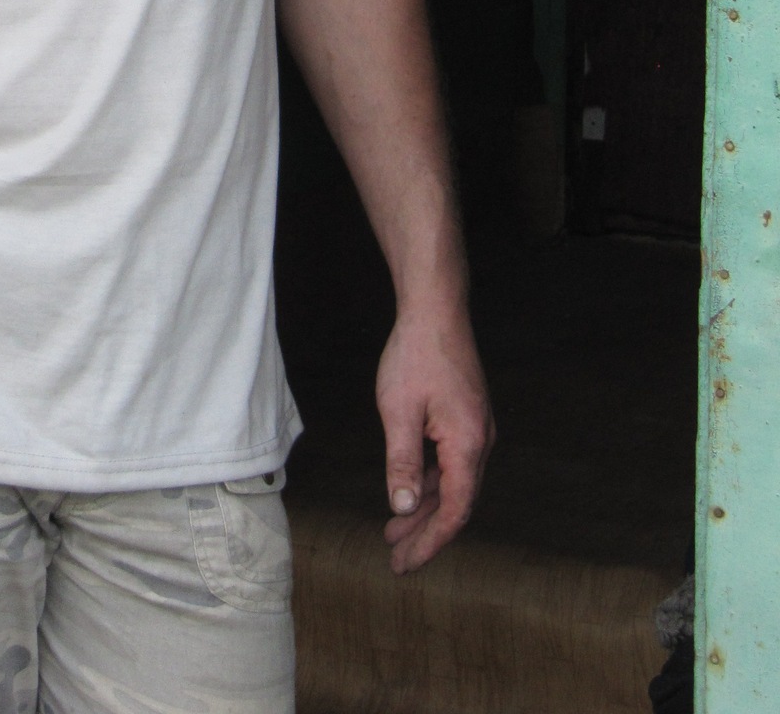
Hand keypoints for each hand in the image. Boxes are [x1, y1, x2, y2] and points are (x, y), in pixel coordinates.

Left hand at [374, 302, 493, 573]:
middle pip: (455, 503)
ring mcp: (476, 430)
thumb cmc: (416, 355)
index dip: (429, 543)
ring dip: (425, 508)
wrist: (436, 310)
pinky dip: (429, 482)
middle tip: (396, 559)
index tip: (405, 565)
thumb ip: (401, 462)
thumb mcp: (398, 411)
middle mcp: (480, 443)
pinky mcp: (467, 419)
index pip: (453, 512)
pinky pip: (451, 464)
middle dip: (425, 533)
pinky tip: (408, 491)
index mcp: (468, 446)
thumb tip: (402, 508)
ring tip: (394, 532)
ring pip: (453, 484)